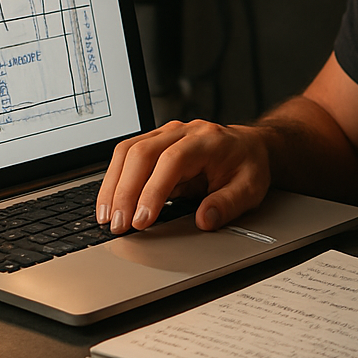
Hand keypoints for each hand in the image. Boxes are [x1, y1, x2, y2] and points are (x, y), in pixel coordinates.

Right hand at [95, 120, 270, 234]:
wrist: (248, 146)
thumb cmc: (248, 165)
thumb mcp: (250, 188)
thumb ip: (229, 204)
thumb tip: (205, 220)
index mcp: (207, 140)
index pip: (172, 161)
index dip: (154, 190)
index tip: (143, 220)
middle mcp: (183, 131)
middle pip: (143, 153)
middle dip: (126, 192)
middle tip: (119, 226)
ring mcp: (166, 133)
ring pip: (128, 151)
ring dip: (113, 185)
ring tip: (107, 218)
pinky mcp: (154, 142)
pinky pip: (126, 155)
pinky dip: (114, 179)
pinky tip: (109, 203)